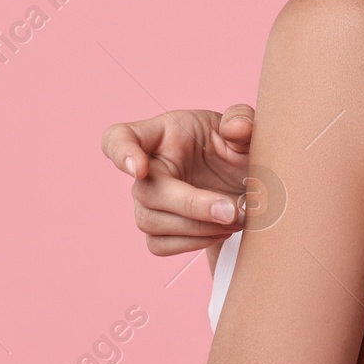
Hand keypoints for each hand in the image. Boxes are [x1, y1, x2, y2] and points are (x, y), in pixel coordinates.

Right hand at [100, 106, 254, 255]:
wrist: (244, 178)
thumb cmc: (234, 145)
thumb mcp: (243, 125)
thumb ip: (242, 119)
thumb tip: (236, 129)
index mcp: (161, 134)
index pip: (119, 138)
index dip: (121, 153)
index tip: (139, 169)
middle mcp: (148, 168)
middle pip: (145, 192)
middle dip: (191, 205)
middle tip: (231, 211)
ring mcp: (149, 200)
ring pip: (151, 222)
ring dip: (197, 228)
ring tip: (234, 220)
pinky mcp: (159, 228)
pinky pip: (160, 245)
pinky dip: (193, 243)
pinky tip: (221, 231)